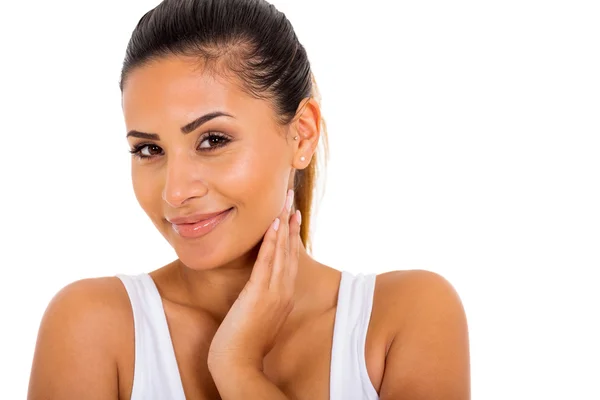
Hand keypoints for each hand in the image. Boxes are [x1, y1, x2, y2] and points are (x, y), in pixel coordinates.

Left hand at [207, 189, 300, 371]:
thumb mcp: (258, 317)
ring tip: (284, 202)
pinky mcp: (260, 294)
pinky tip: (273, 224)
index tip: (291, 215)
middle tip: (290, 198)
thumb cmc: (243, 343)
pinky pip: (267, 262)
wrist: (237, 364)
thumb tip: (257, 289)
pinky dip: (272, 242)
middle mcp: (283, 291)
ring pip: (282, 252)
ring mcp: (274, 292)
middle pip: (290, 250)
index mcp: (283, 296)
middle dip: (290, 222)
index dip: (291, 235)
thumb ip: (262, 300)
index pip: (289, 259)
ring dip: (283, 224)